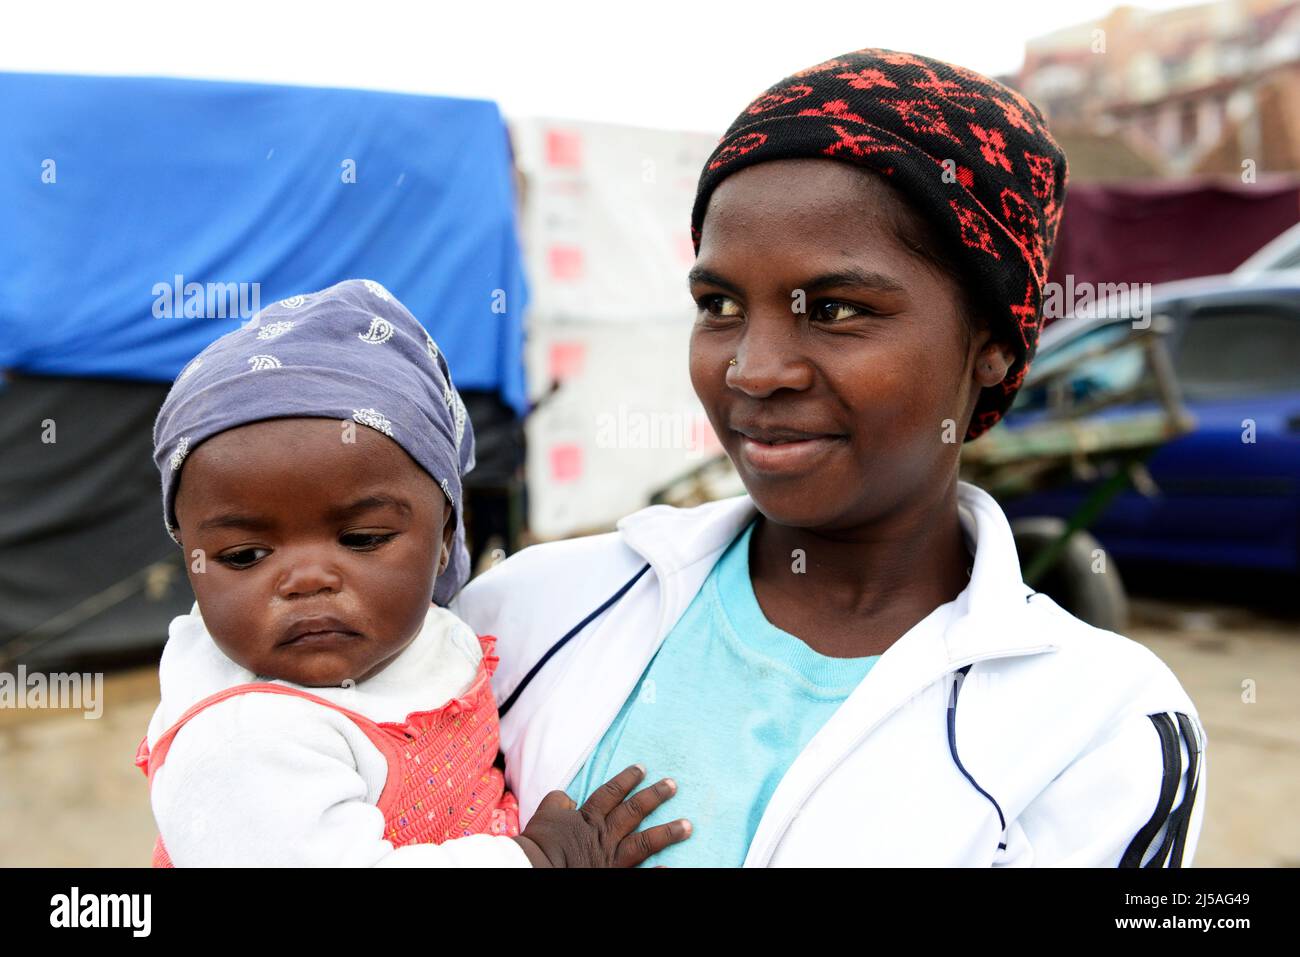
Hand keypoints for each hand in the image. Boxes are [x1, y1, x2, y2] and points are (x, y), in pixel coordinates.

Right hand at [511, 764, 690, 866]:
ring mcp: (611, 858)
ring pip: (646, 842)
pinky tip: (672, 868)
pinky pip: (640, 875)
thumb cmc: (539, 842)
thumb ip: (560, 801)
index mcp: (589, 817)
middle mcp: (605, 834)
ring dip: (668, 833)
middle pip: (635, 811)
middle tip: (673, 785)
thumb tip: (569, 798)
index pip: (612, 792)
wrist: (535, 867)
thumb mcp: (545, 812)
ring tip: (687, 826)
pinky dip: (657, 873)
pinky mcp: (613, 876)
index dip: (627, 779)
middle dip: (655, 797)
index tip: (642, 768)